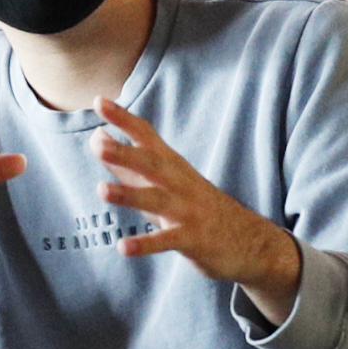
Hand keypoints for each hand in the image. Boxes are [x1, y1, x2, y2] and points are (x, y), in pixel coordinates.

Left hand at [94, 98, 302, 312]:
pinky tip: (123, 247)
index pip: (146, 136)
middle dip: (125, 154)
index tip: (99, 101)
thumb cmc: (196, 206)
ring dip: (129, 195)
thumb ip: (128, 164)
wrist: (251, 240)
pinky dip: (145, 244)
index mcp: (172, 166)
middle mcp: (180, 183)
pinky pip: (167, 241)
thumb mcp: (164, 183)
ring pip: (157, 200)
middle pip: (151, 164)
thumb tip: (96, 138)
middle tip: (98, 144)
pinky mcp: (193, 239)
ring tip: (101, 190)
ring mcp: (187, 211)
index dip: (123, 119)